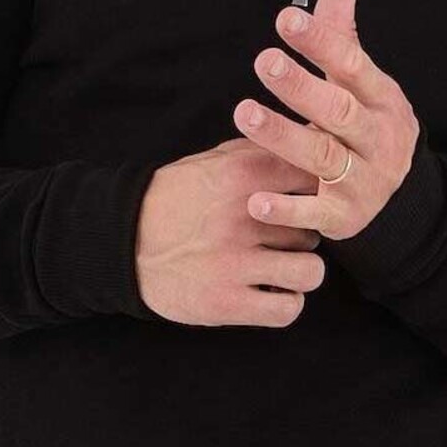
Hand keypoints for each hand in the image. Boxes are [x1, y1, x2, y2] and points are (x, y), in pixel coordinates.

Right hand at [135, 138, 325, 326]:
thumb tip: (310, 138)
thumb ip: (261, 152)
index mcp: (244, 176)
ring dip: (300, 271)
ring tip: (281, 267)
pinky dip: (286, 302)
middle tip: (283, 239)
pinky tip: (271, 292)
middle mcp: (245, 219)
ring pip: (310, 271)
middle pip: (315, 229)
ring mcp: (236, 264)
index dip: (322, 194)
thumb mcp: (214, 162)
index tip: (314, 202)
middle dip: (303, 235)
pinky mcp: (227, 304)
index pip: (316, 180)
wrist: (123, 241)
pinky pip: (287, 309)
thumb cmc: (175, 199)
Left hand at [231, 0, 419, 239]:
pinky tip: (256, 201)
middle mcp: (376, 139)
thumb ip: (343, 34)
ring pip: (323, 157)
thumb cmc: (369, 127)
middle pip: (338, 110)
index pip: (352, 65)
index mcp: (381, 100)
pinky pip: (314, 214)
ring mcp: (362, 180)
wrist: (403, 198)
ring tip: (245, 114)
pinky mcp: (344, 217)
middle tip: (264, 61)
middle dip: (301, 86)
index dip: (322, 42)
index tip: (287, 19)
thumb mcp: (364, 83)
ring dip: (284, 136)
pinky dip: (286, 210)